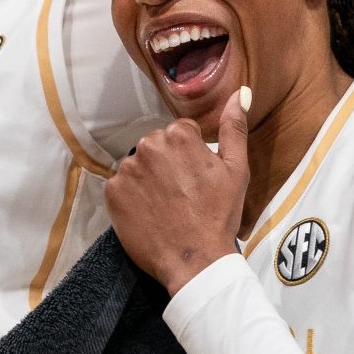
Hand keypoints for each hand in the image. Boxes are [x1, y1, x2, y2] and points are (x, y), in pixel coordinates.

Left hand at [106, 89, 248, 295]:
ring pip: (139, 166)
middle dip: (168, 164)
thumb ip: (235, 127)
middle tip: (183, 195)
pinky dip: (132, 198)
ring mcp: (127, 169)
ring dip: (149, 180)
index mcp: (179, 135)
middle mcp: (148, 145)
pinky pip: (122, 187)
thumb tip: (241, 93)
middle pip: (157, 147)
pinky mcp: (112, 193)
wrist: (194, 260)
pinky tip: (150, 213)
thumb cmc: (219, 216)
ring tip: (166, 206)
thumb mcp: (237, 170)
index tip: (197, 180)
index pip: (181, 134)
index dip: (192, 157)